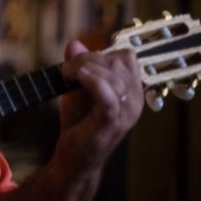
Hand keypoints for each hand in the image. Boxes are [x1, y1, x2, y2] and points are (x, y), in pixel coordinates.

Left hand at [57, 41, 142, 172]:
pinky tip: (77, 77)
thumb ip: (78, 65)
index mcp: (131, 90)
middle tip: (66, 69)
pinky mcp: (111, 124)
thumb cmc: (79, 122)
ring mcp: (125, 113)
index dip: (101, 53)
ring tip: (67, 74)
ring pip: (114, 77)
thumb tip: (75, 43)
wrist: (74, 157)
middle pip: (119, 62)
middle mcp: (134, 101)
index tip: (77, 63)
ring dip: (85, 68)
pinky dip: (94, 82)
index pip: (126, 57)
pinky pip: (110, 98)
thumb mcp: (77, 88)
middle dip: (89, 59)